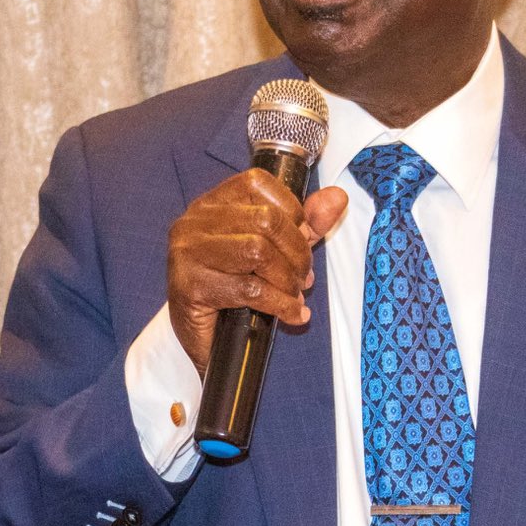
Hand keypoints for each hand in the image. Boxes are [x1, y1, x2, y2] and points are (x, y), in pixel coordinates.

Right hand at [166, 173, 348, 373]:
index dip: (292, 211)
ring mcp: (188, 253)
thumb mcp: (278, 248)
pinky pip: (249, 289)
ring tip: (294, 294)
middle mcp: (194, 221)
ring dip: (287, 278)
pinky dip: (281, 303)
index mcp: (212, 204)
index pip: (257, 183)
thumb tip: (337, 197)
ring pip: (257, 251)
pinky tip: (292, 314)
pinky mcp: (190, 287)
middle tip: (303, 276)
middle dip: (296, 251)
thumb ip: (307, 222)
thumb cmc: (238, 289)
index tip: (302, 239)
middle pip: (264, 219)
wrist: (209, 342)